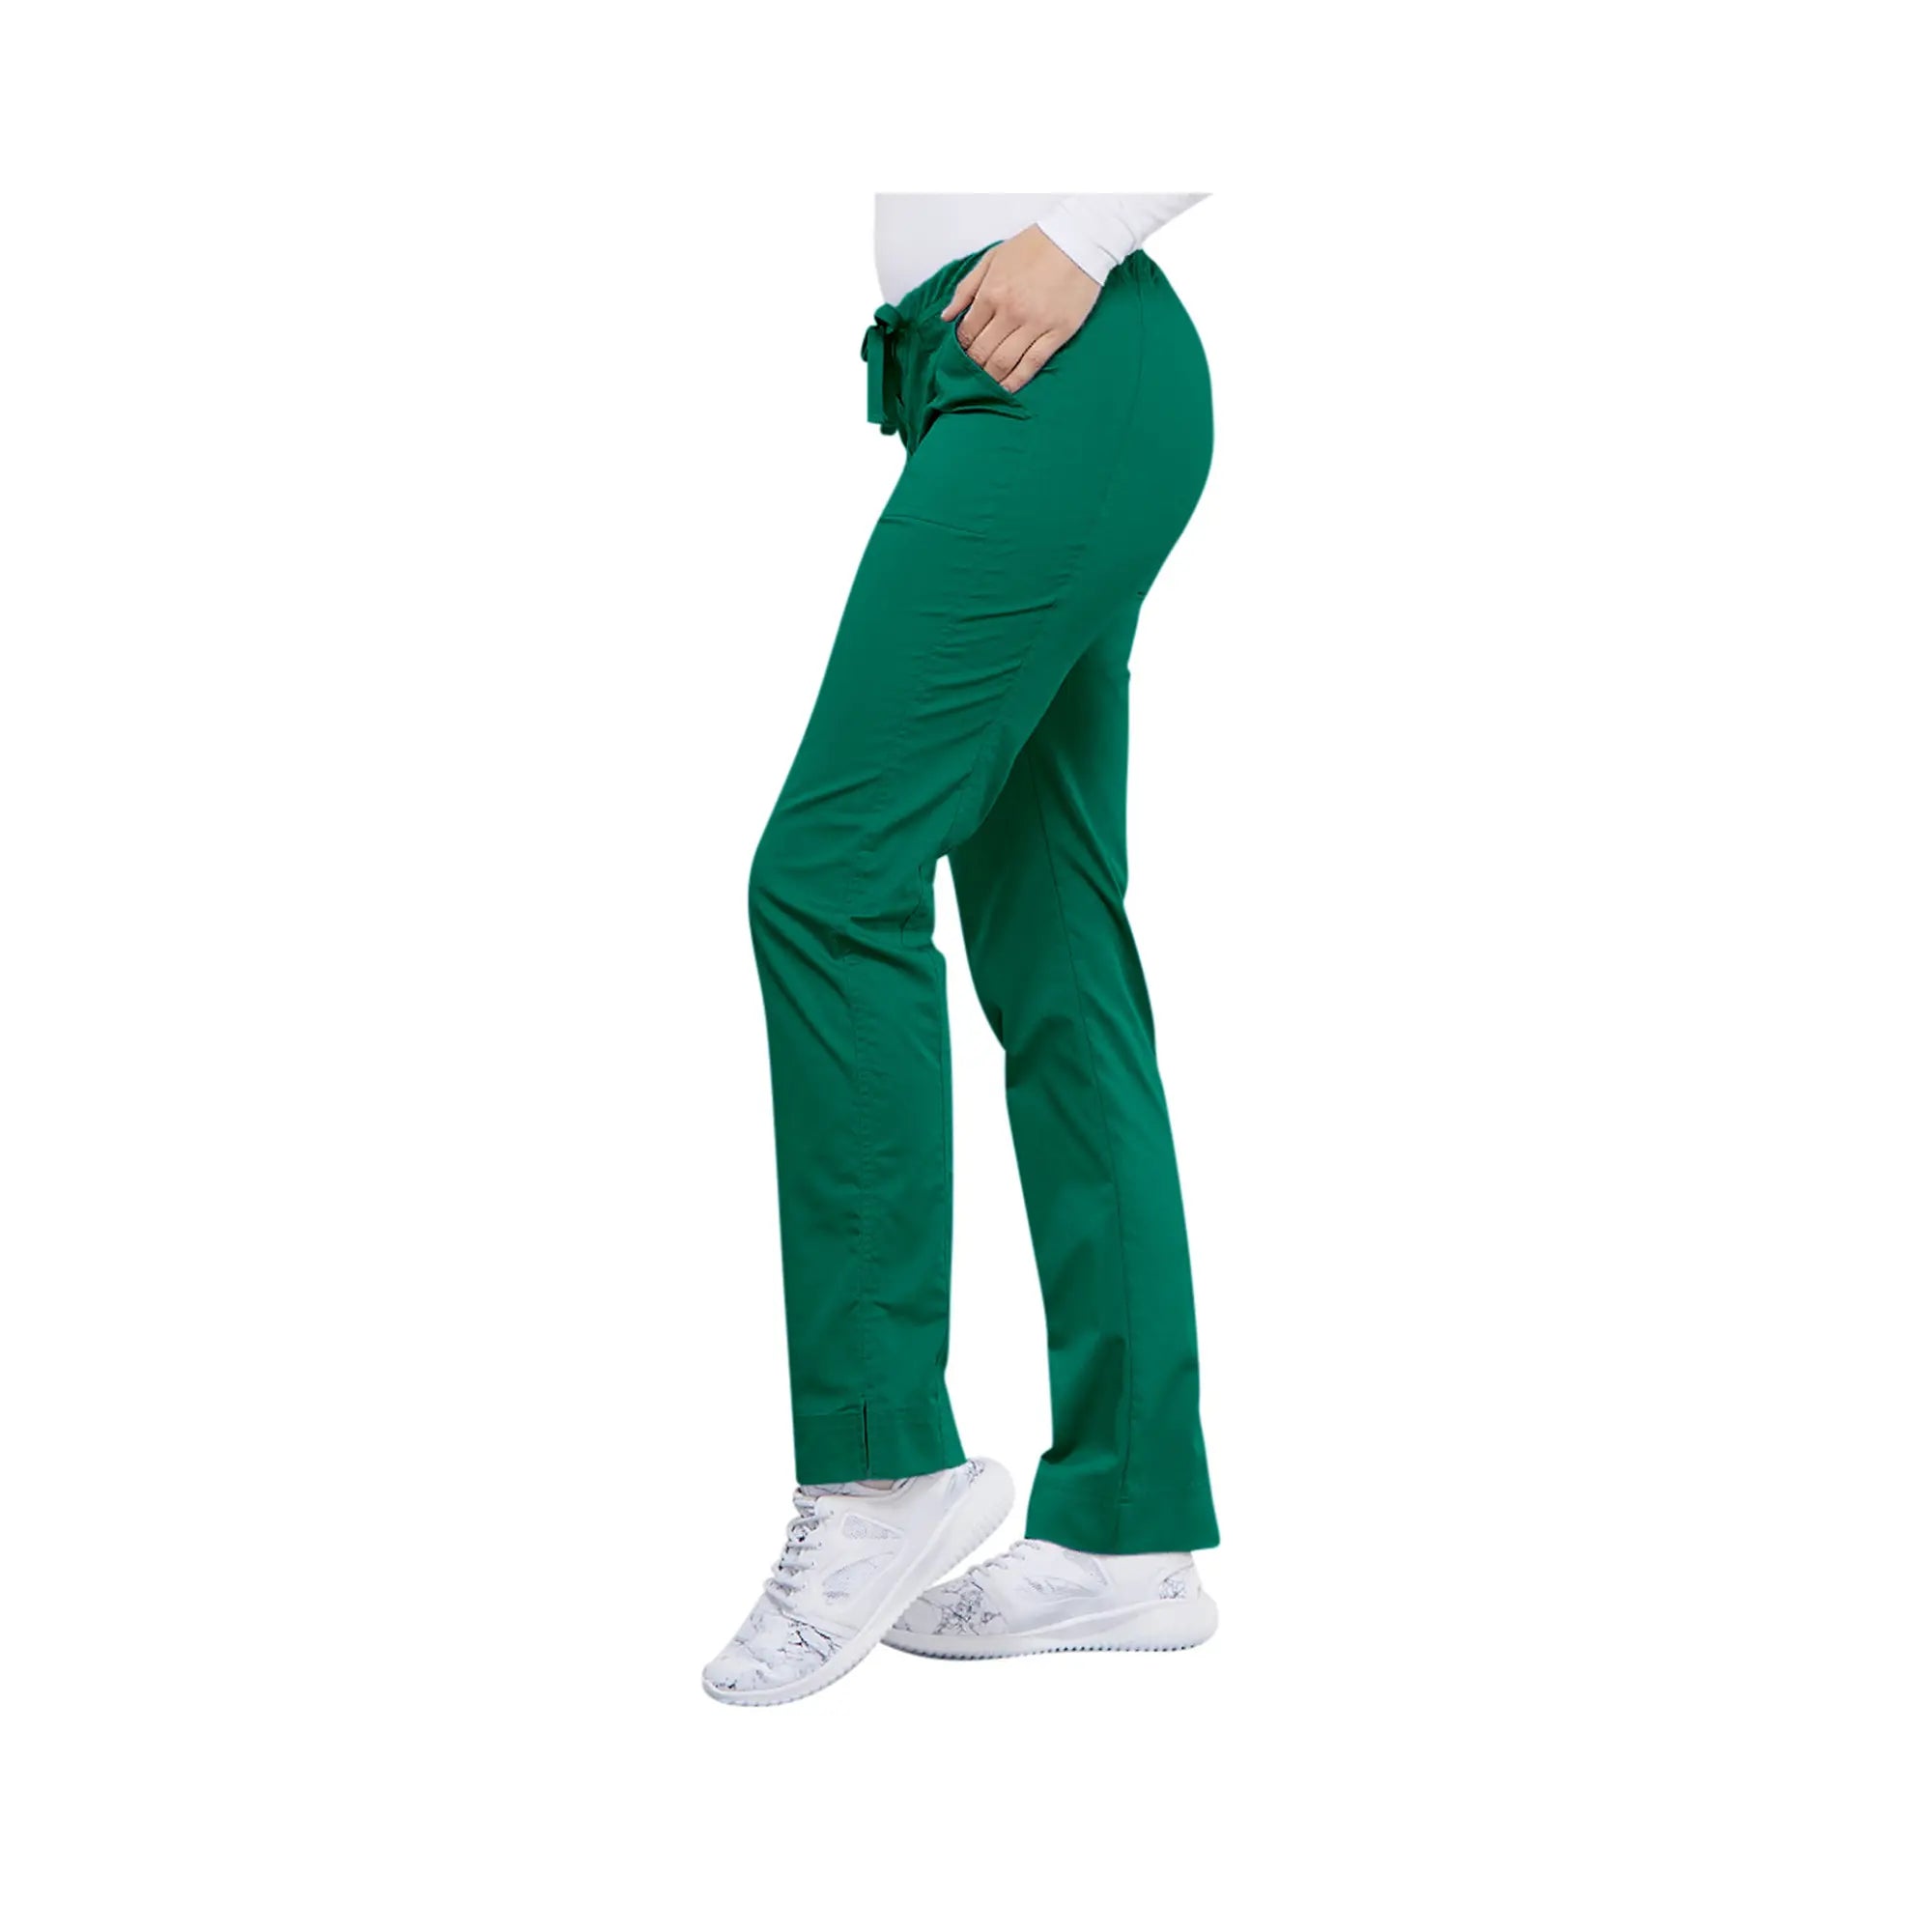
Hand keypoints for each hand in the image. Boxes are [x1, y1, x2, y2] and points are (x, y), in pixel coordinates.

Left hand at [941, 225, 1102, 392]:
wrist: (1078, 239)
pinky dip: (1016, 381)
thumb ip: (966, 287)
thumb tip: (947, 316)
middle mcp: (1010, 312)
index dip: (960, 348)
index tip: (961, 354)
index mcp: (992, 292)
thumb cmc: (1036, 245)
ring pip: (1004, 363)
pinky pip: (1032, 364)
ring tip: (985, 385)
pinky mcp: (1057, 333)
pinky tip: (1007, 389)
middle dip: (972, 366)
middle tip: (970, 374)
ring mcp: (1035, 325)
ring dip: (990, 378)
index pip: (967, 332)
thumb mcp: (993, 257)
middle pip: (982, 352)